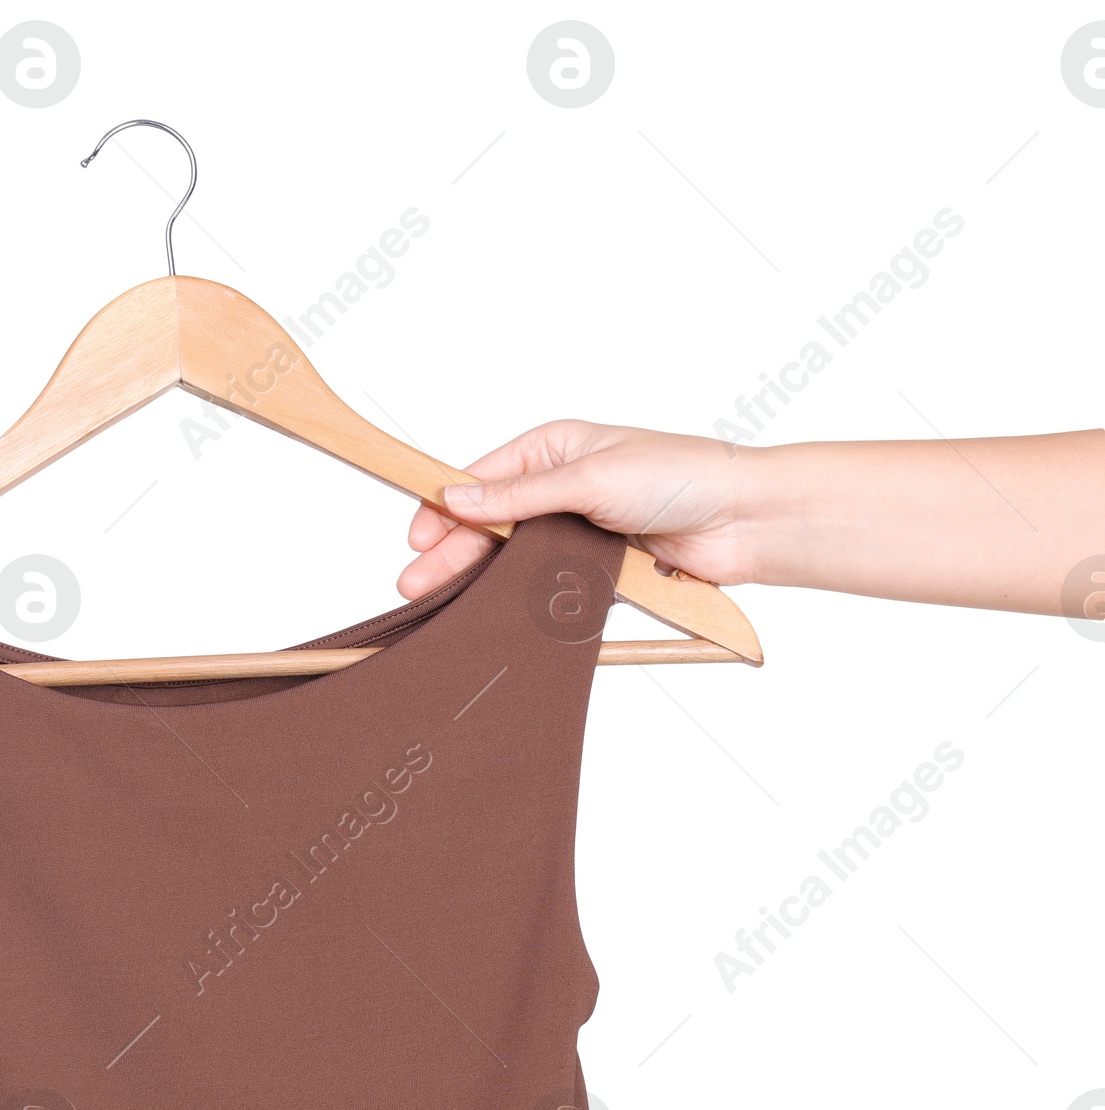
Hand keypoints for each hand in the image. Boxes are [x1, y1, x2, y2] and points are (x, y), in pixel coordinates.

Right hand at [399, 420, 757, 599]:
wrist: (744, 522)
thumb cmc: (681, 477)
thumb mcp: (590, 476)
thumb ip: (520, 495)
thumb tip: (456, 500)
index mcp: (554, 448)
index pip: (480, 479)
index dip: (444, 508)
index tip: (417, 539)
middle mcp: (560, 486)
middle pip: (489, 524)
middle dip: (450, 553)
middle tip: (414, 585)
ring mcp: (577, 529)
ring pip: (512, 560)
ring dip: (477, 581)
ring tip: (438, 604)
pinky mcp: (595, 569)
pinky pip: (547, 586)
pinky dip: (520, 599)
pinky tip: (490, 613)